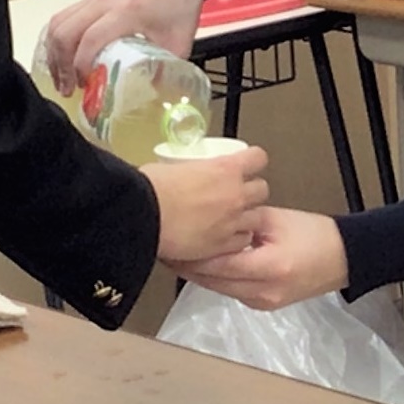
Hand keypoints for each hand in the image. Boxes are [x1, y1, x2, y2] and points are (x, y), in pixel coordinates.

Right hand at [41, 0, 209, 91]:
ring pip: (58, 23)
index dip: (82, 66)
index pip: (91, 39)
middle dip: (61, 64)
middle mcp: (105, 0)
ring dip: (55, 52)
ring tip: (61, 77)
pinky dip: (59, 39)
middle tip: (68, 87)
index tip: (86, 85)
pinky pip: (64, 16)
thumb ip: (165, 68)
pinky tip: (64, 57)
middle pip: (65, 31)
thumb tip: (152, 94)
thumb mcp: (179, 39)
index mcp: (128, 10)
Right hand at [146, 145, 269, 262]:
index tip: (247, 165)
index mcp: (224, 169)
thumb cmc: (149, 190)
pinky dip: (236, 241)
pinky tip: (223, 239)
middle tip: (236, 195)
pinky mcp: (224, 245)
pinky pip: (243, 242)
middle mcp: (235, 194)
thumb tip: (175, 174)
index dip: (253, 161)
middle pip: (262, 189)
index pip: (257, 158)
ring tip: (230, 220)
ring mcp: (232, 221)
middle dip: (251, 192)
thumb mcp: (169, 167)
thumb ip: (184, 170)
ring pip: (257, 218)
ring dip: (246, 218)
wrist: (141, 217)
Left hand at [176, 206, 348, 308]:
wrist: (346, 258)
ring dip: (199, 273)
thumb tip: (210, 222)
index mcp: (269, 269)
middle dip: (187, 266)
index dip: (190, 256)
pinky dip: (217, 277)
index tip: (170, 242)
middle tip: (165, 248)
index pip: (218, 265)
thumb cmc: (315, 234)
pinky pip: (232, 290)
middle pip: (214, 282)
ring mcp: (263, 303)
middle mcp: (263, 293)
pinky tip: (203, 263)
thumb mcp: (277, 220)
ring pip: (220, 288)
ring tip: (177, 255)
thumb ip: (242, 223)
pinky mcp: (264, 305)